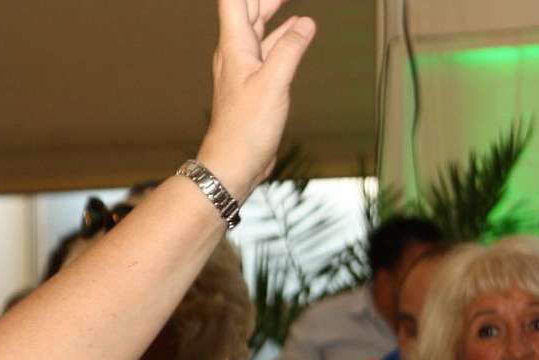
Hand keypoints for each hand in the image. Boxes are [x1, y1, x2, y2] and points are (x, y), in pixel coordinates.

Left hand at [197, 0, 317, 198]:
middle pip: (248, 7)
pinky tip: (298, 27)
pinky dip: (283, 34)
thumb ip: (289, 50)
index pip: (234, 0)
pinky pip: (269, 47)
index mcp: (235, 46)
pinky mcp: (254, 81)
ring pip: (259, 25)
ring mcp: (244, 66)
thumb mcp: (272, 85)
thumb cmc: (245, 130)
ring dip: (274, 6)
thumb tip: (305, 22)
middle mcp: (236, 52)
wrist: (232, 164)